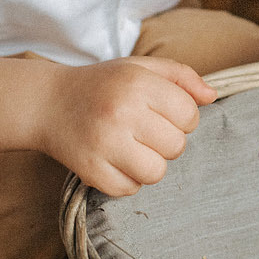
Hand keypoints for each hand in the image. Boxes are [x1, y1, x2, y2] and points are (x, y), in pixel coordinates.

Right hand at [37, 57, 215, 195]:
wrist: (46, 102)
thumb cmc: (102, 85)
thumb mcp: (139, 68)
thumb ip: (181, 77)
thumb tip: (212, 97)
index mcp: (138, 83)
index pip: (189, 115)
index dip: (181, 118)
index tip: (161, 115)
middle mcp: (121, 111)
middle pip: (176, 147)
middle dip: (165, 142)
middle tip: (143, 132)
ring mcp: (104, 143)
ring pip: (156, 173)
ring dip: (148, 165)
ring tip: (131, 148)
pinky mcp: (89, 170)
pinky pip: (129, 190)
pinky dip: (126, 180)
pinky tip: (113, 160)